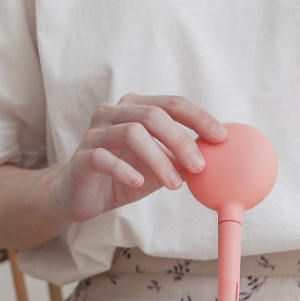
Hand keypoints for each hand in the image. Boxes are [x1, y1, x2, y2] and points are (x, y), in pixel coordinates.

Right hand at [50, 93, 228, 222]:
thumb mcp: (157, 167)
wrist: (79, 196)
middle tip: (199, 165)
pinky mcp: (81, 158)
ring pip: (131, 134)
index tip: (220, 136)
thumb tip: (213, 160)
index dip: (198, 117)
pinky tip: (139, 182)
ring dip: (159, 159)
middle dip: (180, 139)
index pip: (171, 104)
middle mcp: (113, 113)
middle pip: (152, 115)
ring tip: (174, 184)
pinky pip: (104, 158)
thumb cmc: (122, 176)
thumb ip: (179, 159)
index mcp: (134, 108)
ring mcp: (94, 133)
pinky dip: (125, 170)